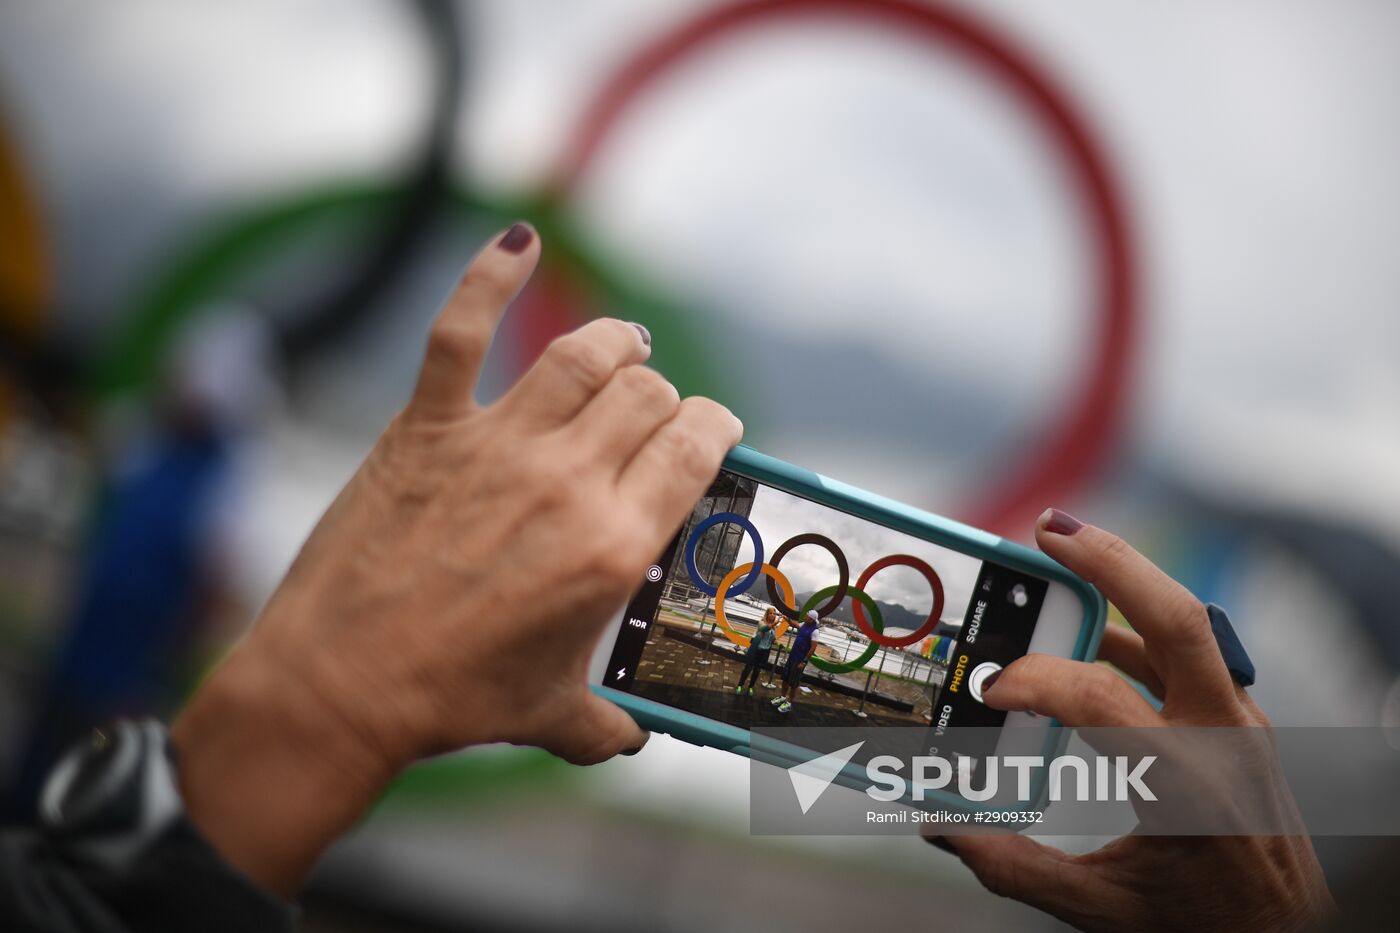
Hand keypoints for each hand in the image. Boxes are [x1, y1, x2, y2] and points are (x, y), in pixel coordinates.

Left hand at [171, 224, 742, 893]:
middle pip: (648, 394)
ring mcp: (496, 446)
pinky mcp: (427, 427)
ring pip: (583, 354)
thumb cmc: (448, 702)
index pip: (697, 446)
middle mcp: (567, 482)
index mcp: (614, 544)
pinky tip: (521, 239)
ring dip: (615, 341)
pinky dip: (492, 273)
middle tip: (651, 414)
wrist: (338, 687)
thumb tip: (633, 737)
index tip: (711, 430)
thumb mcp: (551, 715)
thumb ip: (608, 724)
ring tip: (623, 345)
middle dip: (663, 397)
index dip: (714, 425)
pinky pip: (464, 329)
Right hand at [925, 510, 1335, 931]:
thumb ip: (1018, 868)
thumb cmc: (1206, 928)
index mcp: (1189, 787)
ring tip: (1063, 550)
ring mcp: (1238, 724)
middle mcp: (1224, 740)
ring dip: (1124, 580)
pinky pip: (1184, 656)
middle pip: (1178, 620)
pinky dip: (1134, 628)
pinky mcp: (1235, 723)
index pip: (1103, 698)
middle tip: (1049, 529)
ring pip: (1186, 626)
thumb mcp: (1106, 910)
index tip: (991, 692)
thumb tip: (945, 831)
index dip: (1036, 680)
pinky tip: (1091, 625)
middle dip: (1110, 563)